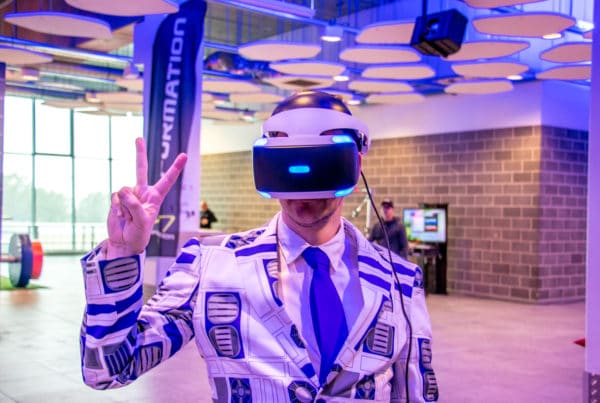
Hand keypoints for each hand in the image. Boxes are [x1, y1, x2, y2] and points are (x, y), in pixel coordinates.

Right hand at [106, 137, 186, 258]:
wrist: (124, 242)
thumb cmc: (139, 234)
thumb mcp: (142, 221)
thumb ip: (134, 204)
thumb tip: (122, 191)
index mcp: (156, 197)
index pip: (167, 180)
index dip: (175, 167)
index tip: (184, 155)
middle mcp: (143, 192)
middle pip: (141, 168)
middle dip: (139, 153)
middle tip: (138, 138)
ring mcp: (129, 194)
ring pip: (125, 190)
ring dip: (125, 206)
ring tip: (129, 218)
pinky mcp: (117, 198)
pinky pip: (116, 196)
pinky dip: (117, 207)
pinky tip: (120, 216)